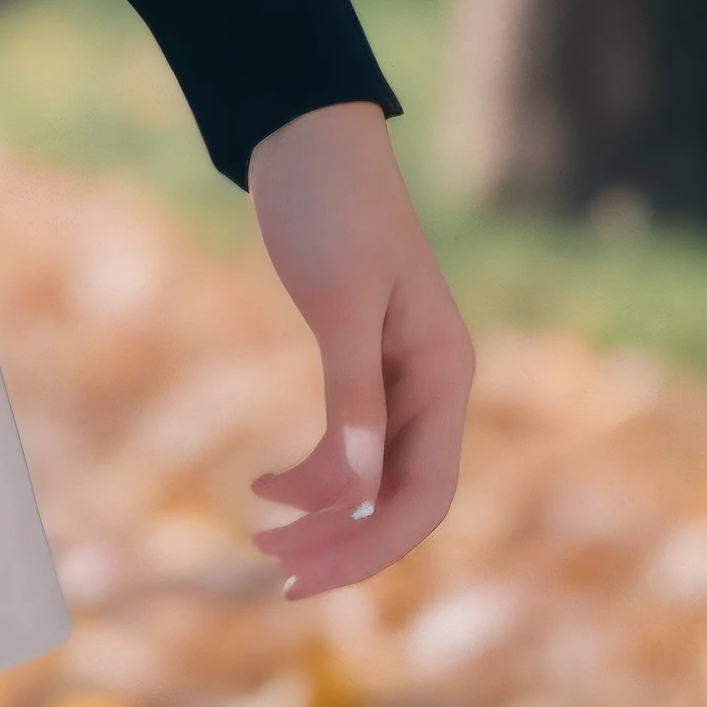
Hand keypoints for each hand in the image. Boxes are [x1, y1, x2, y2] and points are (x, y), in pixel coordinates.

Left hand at [244, 99, 472, 598]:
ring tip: (262, 539)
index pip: (424, 494)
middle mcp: (433, 383)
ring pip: (376, 476)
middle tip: (274, 575)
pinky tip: (271, 487)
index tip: (302, 574)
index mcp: (444, 374)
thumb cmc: (327, 204)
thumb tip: (355, 490)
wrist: (303, 132)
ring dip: (327, 517)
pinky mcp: (360, 358)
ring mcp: (399, 373)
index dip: (369, 547)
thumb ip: (351, 396)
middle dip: (344, 544)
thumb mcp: (338, 301)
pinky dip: (318, 477)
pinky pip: (353, 443)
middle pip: (402, 498)